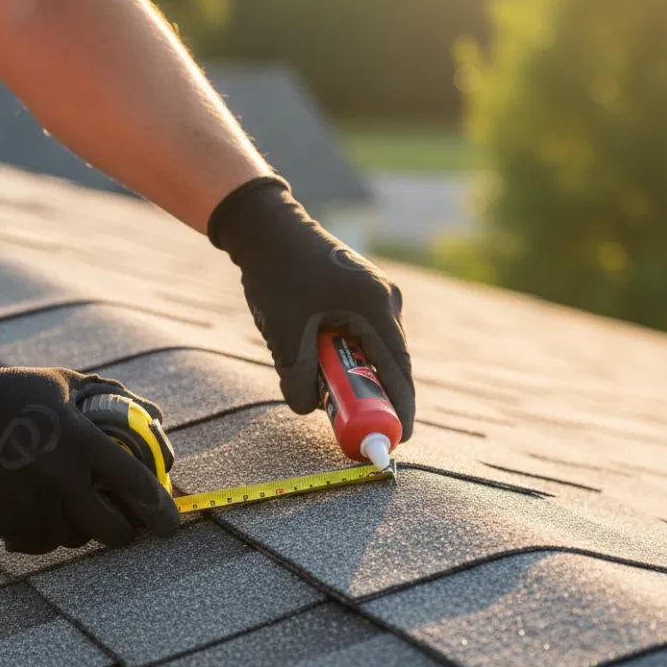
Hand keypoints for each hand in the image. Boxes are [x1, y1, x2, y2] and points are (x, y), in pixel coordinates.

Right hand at [0, 339, 178, 552]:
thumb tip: (153, 416)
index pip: (134, 486)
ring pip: (76, 538)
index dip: (160, 510)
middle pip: (111, 530)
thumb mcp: (66, 384)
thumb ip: (112, 397)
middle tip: (130, 523)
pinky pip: (42, 543)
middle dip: (127, 530)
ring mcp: (29, 506)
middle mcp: (58, 481)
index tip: (171, 524)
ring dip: (86, 528)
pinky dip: (51, 533)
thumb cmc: (13, 393)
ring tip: (82, 508)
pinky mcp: (3, 523)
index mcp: (78, 443)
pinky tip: (48, 512)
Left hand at [208, 177, 414, 440]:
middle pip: (390, 362)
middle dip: (374, 395)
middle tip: (356, 424)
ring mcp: (376, 293)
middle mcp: (385, 299)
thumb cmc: (277, 274)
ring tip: (324, 386)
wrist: (267, 226)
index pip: (398, 370)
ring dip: (355, 372)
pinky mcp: (362, 292)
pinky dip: (347, 354)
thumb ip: (297, 377)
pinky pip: (363, 334)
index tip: (397, 439)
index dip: (400, 408)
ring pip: (374, 349)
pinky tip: (318, 356)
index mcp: (375, 306)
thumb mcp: (284, 333)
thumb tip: (309, 410)